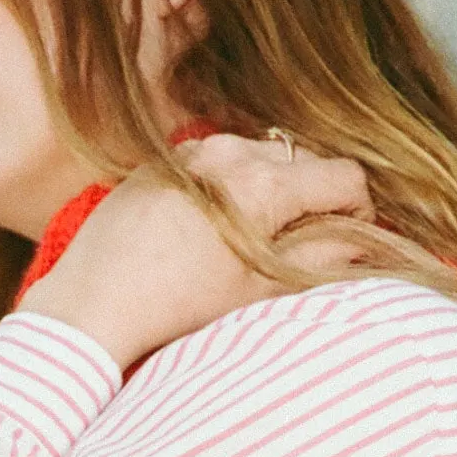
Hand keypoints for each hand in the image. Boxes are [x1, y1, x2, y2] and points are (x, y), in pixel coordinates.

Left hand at [17, 132, 373, 370]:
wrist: (95, 302)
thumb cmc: (179, 306)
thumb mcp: (261, 290)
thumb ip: (320, 259)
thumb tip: (361, 244)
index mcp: (263, 185)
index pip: (345, 176)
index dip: (359, 211)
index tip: (349, 239)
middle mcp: (230, 151)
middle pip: (305, 158)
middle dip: (316, 196)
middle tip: (305, 242)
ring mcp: (193, 150)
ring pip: (262, 154)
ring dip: (275, 187)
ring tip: (258, 235)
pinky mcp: (163, 160)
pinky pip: (219, 159)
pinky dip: (234, 183)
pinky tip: (217, 225)